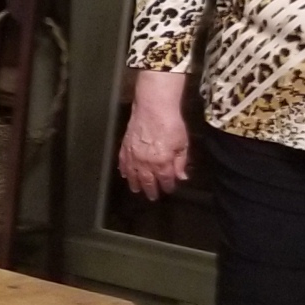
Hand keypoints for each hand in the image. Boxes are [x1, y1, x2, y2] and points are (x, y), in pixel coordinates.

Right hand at [117, 70, 192, 200]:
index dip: (167, 186)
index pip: (165, 179)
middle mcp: (145, 162)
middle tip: (152, 197)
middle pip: (147, 180)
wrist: (153, 108)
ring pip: (133, 174)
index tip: (169, 189)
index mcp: (162, 162)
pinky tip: (124, 174)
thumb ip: (180, 162)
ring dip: (135, 183)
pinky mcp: (125, 147)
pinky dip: (124, 170)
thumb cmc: (171, 124)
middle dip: (151, 190)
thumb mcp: (182, 144)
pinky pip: (123, 163)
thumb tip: (181, 176)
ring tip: (136, 189)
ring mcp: (133, 155)